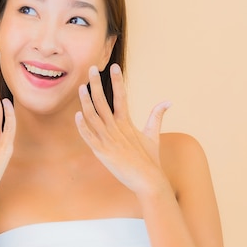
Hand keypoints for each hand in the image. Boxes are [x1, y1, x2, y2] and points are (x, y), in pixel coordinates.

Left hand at [75, 64, 171, 199]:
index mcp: (127, 123)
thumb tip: (168, 101)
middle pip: (104, 102)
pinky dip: (83, 127)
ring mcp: (109, 140)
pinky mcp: (103, 153)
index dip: (117, 81)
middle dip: (97, 84)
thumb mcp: (153, 135)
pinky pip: (90, 138)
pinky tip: (78, 115)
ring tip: (81, 87)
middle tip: (92, 68)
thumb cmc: (150, 160)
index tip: (113, 66)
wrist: (149, 180)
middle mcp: (117, 128)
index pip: (121, 96)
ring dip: (86, 101)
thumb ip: (156, 116)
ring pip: (94, 116)